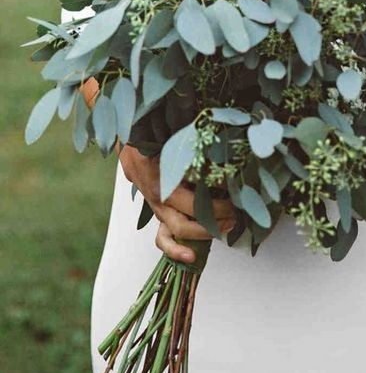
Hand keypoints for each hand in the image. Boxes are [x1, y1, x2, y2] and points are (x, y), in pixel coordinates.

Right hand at [80, 78, 235, 263]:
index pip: (187, 192)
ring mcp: (149, 199)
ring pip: (171, 230)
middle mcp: (149, 187)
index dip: (214, 199)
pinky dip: (174, 248)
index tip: (237, 194)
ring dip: (202, 233)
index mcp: (152, 166)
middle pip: (182, 216)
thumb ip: (189, 127)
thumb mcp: (167, 118)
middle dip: (214, 218)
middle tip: (239, 213)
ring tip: (228, 228)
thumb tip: (223, 127)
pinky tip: (189, 257)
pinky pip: (160, 234)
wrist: (119, 116)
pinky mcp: (152, 205)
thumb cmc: (148, 115)